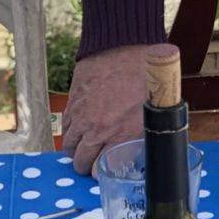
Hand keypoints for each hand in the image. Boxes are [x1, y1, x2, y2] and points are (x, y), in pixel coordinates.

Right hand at [62, 44, 150, 173]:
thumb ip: (144, 131)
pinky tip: (80, 128)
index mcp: (121, 133)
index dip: (104, 173)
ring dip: (77, 150)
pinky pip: (65, 128)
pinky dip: (71, 132)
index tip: (108, 170)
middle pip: (81, 163)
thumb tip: (147, 146)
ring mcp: (82, 116)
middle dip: (88, 166)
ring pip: (70, 147)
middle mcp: (97, 129)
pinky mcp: (72, 103)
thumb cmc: (145, 74)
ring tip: (87, 146)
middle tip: (95, 162)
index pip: (102, 170)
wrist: (124, 45)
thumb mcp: (153, 108)